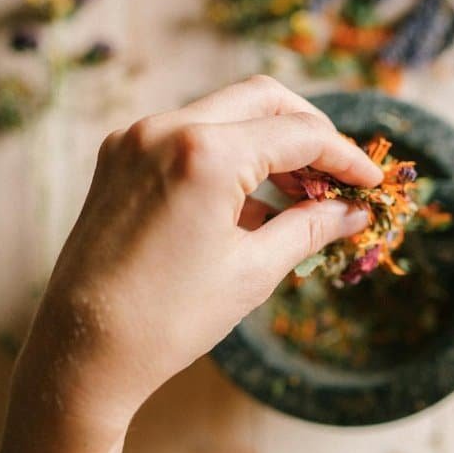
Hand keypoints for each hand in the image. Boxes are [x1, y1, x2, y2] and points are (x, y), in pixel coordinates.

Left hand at [14, 75, 380, 440]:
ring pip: (223, 114)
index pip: (298, 135)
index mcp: (204, 154)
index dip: (345, 157)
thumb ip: (310, 227)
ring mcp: (135, 140)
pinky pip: (187, 137)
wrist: (82, 353)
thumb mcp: (253, 271)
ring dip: (268, 143)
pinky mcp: (117, 158)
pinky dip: (227, 157)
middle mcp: (165, 129)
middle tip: (338, 174)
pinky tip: (251, 202)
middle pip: (262, 99)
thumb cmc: (168, 320)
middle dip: (308, 132)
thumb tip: (354, 212)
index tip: (371, 183)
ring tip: (301, 196)